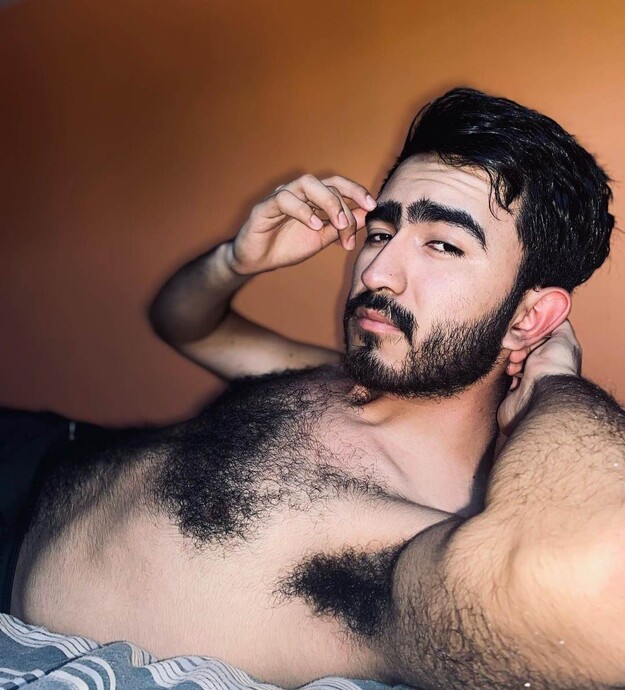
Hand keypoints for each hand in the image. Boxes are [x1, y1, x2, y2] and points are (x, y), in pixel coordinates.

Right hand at [227, 174, 376, 275]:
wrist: (257, 261)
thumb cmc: (287, 246)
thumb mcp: (320, 238)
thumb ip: (341, 227)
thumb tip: (366, 215)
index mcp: (312, 198)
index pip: (337, 185)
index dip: (356, 191)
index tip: (372, 206)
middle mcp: (297, 192)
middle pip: (326, 183)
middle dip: (343, 203)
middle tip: (349, 226)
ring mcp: (280, 197)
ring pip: (306, 184)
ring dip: (327, 203)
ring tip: (336, 225)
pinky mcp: (264, 208)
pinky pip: (284, 199)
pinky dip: (303, 210)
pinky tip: (314, 225)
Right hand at [497, 320, 581, 435]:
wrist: (543, 394)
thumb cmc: (556, 366)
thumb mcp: (564, 337)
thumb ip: (559, 324)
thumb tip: (552, 315)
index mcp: (554, 357)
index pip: (537, 341)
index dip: (529, 336)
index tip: (523, 336)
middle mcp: (543, 370)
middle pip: (523, 351)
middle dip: (518, 349)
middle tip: (516, 352)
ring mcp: (528, 383)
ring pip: (513, 365)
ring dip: (511, 362)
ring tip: (513, 365)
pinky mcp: (513, 394)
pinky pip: (505, 380)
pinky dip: (506, 375)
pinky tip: (509, 374)